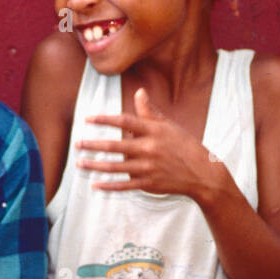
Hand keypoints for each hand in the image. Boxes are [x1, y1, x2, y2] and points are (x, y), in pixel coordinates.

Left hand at [77, 88, 221, 198]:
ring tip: (80, 163)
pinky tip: (95, 184)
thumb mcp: (168, 126)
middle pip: (115, 146)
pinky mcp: (149, 184)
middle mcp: (150, 148)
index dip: (104, 120)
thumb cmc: (184, 145)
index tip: (87, 119)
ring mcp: (149, 168)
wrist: (203, 174)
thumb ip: (149, 112)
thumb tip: (139, 92)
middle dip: (93, 145)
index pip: (124, 122)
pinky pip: (124, 186)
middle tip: (77, 144)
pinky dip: (108, 186)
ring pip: (116, 167)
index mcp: (154, 131)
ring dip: (95, 166)